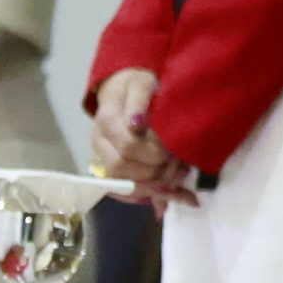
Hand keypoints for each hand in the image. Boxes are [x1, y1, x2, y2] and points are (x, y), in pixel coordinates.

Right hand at [89, 70, 191, 206]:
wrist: (124, 88)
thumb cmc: (136, 84)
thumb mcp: (141, 83)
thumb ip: (139, 100)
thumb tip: (136, 123)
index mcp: (106, 122)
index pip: (127, 147)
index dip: (153, 153)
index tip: (173, 152)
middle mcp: (100, 144)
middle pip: (122, 170)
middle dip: (154, 173)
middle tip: (181, 168)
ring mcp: (105, 158)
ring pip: (122, 186)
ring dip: (153, 188)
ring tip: (180, 181)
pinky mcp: (114, 169)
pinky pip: (127, 192)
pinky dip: (149, 197)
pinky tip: (172, 198)